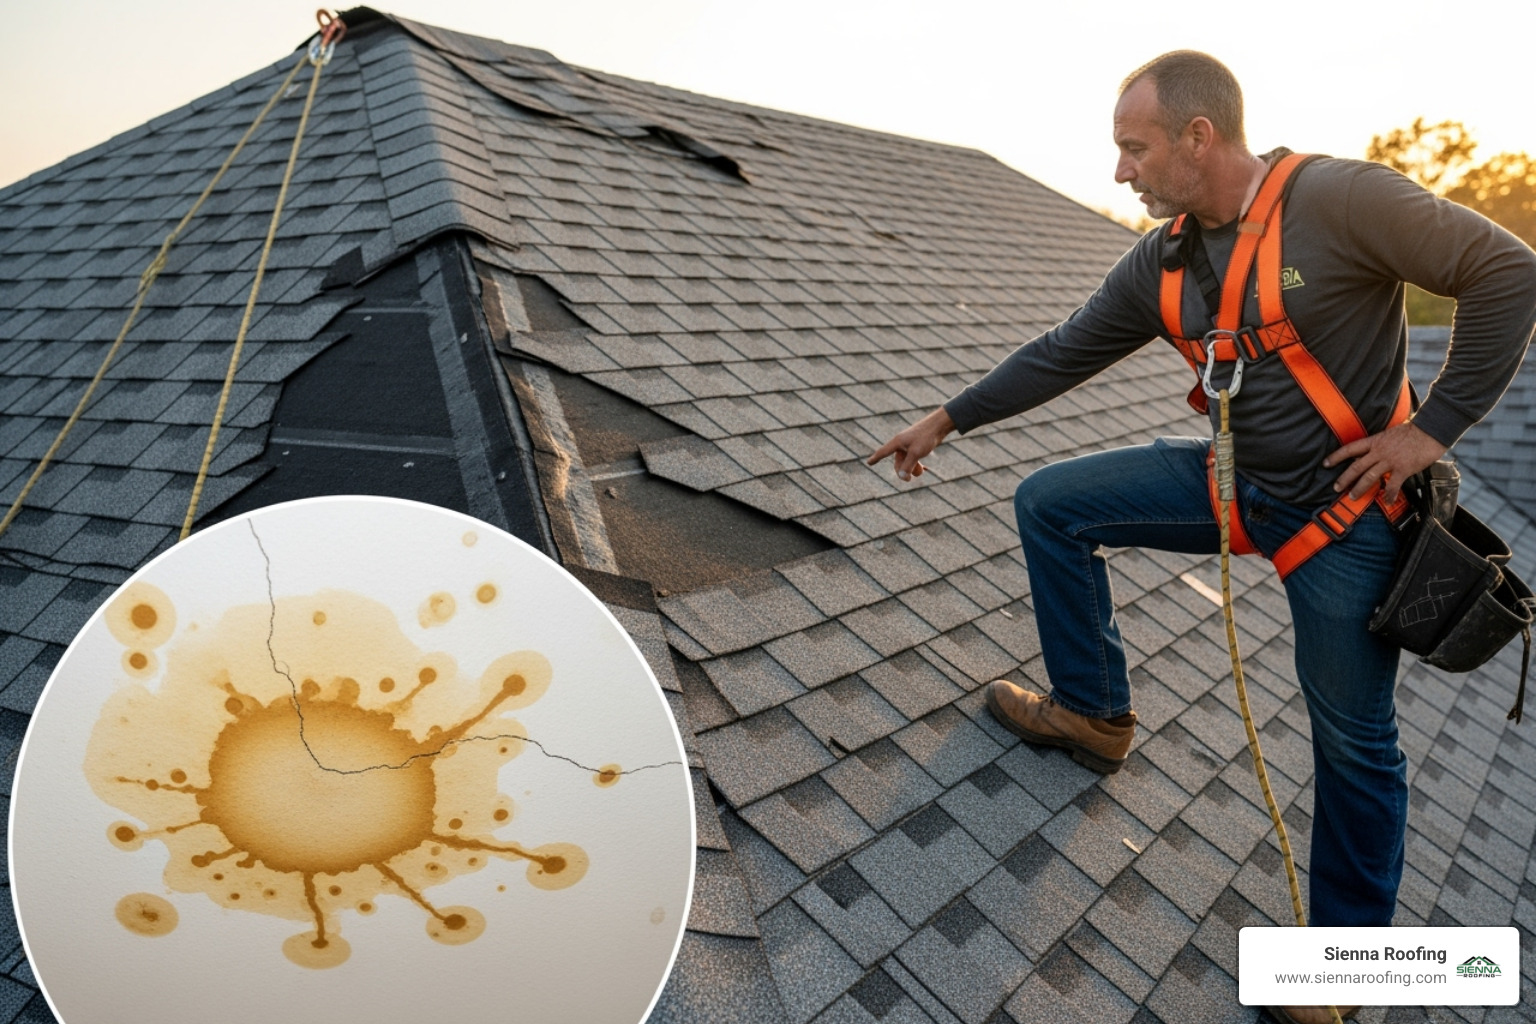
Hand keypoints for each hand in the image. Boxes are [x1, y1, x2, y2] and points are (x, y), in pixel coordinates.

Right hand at [868, 407, 955, 481]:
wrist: (938, 426)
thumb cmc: (926, 437)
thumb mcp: (916, 453)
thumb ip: (908, 466)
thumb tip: (901, 477)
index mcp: (897, 442)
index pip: (883, 452)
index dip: (876, 458)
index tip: (868, 462)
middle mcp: (900, 444)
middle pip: (897, 462)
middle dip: (903, 471)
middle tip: (909, 480)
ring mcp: (908, 445)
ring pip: (906, 462)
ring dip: (912, 469)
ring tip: (922, 471)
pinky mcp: (916, 446)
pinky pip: (912, 459)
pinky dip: (916, 464)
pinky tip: (924, 468)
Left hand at [1323, 421, 1447, 503]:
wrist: (1431, 430)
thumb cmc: (1413, 430)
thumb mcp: (1390, 434)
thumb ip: (1381, 444)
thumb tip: (1374, 452)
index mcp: (1375, 441)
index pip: (1350, 449)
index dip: (1336, 456)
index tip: (1325, 464)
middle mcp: (1379, 452)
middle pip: (1356, 467)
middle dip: (1344, 479)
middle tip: (1336, 488)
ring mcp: (1390, 461)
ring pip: (1369, 477)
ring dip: (1359, 489)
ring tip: (1352, 497)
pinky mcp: (1403, 469)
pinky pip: (1393, 485)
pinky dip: (1390, 495)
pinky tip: (1388, 501)